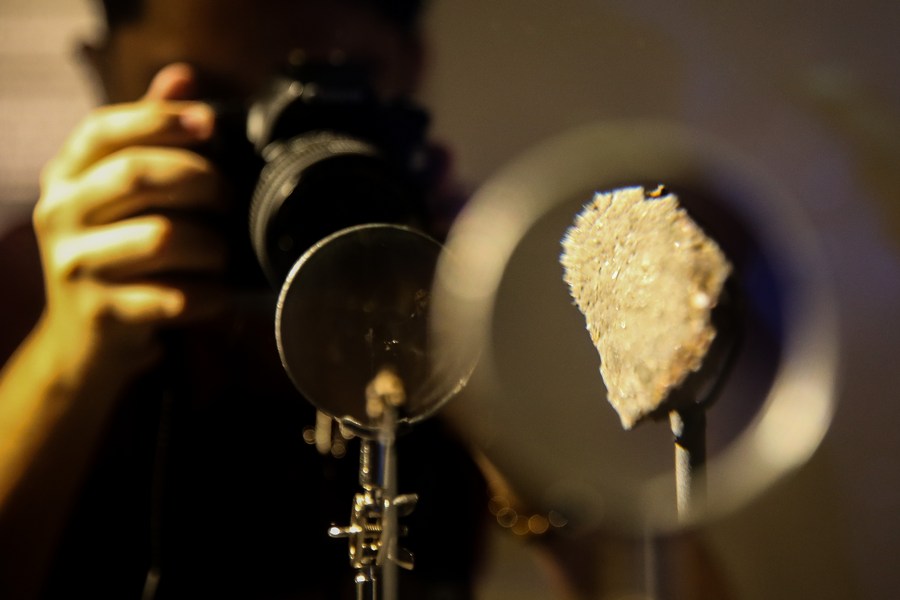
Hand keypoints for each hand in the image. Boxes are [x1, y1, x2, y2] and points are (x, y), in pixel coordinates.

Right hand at [33, 64, 228, 386]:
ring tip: (221, 254)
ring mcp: (76, 266)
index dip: (161, 119)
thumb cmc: (117, 254)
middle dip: (202, 182)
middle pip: (138, 175)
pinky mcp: (102, 314)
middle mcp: (60, 214)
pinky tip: (215, 294)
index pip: (105, 129)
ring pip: (164, 238)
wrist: (84, 343)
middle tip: (229, 200)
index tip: (211, 123)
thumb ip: (148, 136)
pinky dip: (210, 295)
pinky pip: (176, 296)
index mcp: (66, 175)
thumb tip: (182, 75)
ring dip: (212, 246)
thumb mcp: (119, 194)